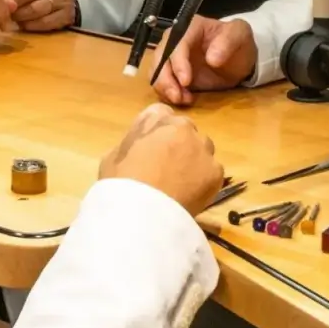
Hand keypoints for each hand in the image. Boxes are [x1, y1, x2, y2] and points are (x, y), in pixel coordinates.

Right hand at [98, 103, 223, 214]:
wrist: (142, 213)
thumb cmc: (120, 185)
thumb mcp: (113, 158)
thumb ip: (131, 144)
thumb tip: (138, 149)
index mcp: (155, 119)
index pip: (161, 114)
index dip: (157, 131)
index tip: (154, 147)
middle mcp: (182, 126)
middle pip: (185, 130)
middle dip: (178, 144)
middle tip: (167, 168)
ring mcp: (202, 148)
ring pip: (203, 149)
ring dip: (194, 160)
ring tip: (181, 184)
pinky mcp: (216, 170)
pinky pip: (212, 172)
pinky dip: (204, 181)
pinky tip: (190, 195)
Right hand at [151, 17, 256, 106]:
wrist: (239, 58)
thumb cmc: (238, 41)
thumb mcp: (240, 35)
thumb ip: (227, 42)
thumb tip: (212, 59)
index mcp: (190, 27)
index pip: (177, 43)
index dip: (179, 62)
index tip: (186, 81)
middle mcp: (175, 40)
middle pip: (160, 58)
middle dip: (165, 79)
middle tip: (177, 96)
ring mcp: (173, 58)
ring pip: (157, 72)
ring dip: (166, 88)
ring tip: (183, 100)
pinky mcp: (174, 74)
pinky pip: (163, 83)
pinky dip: (168, 94)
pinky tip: (184, 100)